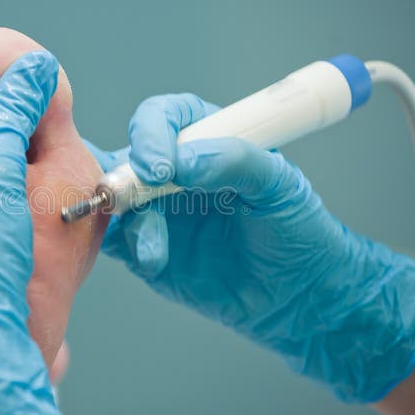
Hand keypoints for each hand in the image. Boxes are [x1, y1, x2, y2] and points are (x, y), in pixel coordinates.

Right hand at [88, 93, 414, 402]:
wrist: (297, 296)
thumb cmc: (296, 230)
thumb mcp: (280, 185)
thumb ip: (235, 161)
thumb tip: (184, 161)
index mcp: (206, 139)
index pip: (165, 117)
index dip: (153, 132)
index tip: (161, 167)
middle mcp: (174, 171)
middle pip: (127, 153)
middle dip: (122, 174)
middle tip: (125, 196)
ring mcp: (157, 210)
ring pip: (117, 199)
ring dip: (128, 219)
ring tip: (154, 249)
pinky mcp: (146, 249)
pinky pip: (119, 240)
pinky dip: (127, 246)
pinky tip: (154, 259)